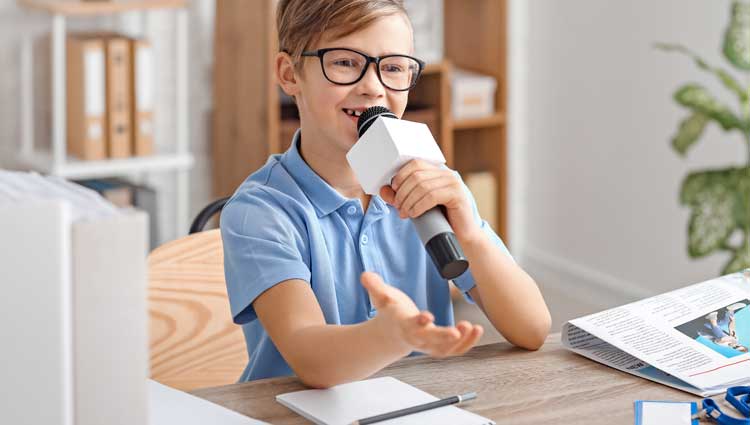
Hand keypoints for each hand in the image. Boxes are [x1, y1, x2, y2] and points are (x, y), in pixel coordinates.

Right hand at [360, 272, 482, 357]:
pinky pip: (455, 350)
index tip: (427, 317)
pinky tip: (477, 330)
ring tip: (472, 327)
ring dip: (461, 341)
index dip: (418, 322)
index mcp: (403, 325)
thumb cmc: (390, 312)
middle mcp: (416, 338)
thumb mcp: (380, 297)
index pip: (410, 325)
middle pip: (430, 341)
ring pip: (445, 349)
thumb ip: (374, 286)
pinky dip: (467, 343)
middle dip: (443, 337)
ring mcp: (428, 345)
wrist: (391, 333)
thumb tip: (365, 275)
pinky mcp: (439, 346)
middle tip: (457, 331)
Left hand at [379, 160, 481, 242]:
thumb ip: (399, 197)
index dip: (401, 175)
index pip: (415, 163)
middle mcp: (447, 174)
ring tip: (403, 213)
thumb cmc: (439, 220)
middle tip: (397, 206)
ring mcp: (454, 183)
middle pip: (417, 175)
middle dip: (402, 191)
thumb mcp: (415, 205)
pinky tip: (414, 214)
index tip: (393, 190)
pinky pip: (432, 196)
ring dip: (408, 200)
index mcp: (438, 172)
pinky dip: (419, 205)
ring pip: (423, 186)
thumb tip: (383, 190)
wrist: (461, 236)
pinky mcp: (457, 195)